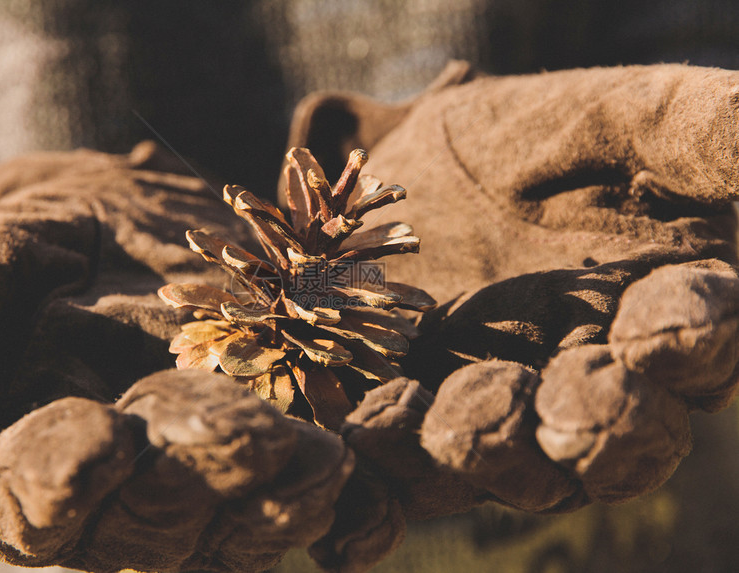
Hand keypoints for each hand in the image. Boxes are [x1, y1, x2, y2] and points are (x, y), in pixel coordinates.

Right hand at [0, 142, 357, 571]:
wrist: (128, 252)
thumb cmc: (35, 266)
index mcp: (24, 472)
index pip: (29, 505)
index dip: (57, 483)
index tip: (93, 441)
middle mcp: (119, 504)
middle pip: (157, 522)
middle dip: (201, 479)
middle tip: (249, 434)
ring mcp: (207, 491)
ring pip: (245, 526)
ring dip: (285, 498)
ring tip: (324, 457)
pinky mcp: (278, 459)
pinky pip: (316, 498)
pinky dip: (354, 497)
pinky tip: (374, 457)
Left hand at [289, 61, 738, 514]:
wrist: (412, 162)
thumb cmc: (533, 139)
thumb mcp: (618, 118)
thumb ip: (699, 135)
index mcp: (655, 312)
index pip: (694, 341)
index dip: (688, 341)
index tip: (664, 331)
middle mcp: (582, 380)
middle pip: (609, 435)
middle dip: (596, 428)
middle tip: (572, 413)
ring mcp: (491, 408)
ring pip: (505, 463)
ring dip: (484, 450)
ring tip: (450, 425)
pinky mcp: (407, 417)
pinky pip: (396, 476)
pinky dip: (378, 491)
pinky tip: (356, 474)